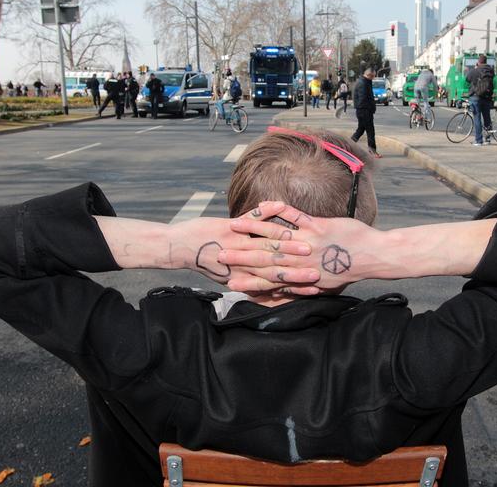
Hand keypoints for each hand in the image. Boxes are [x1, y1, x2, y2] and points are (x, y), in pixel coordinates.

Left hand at [174, 202, 320, 293]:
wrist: (177, 248)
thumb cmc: (202, 262)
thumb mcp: (225, 276)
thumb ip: (245, 282)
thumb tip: (262, 292)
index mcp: (241, 274)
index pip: (273, 281)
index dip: (295, 284)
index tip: (315, 285)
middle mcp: (241, 260)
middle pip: (275, 263)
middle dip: (299, 266)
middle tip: (319, 266)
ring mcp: (236, 242)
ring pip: (267, 242)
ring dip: (289, 240)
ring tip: (308, 240)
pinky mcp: (230, 226)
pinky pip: (252, 217)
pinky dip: (267, 211)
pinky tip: (282, 205)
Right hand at [219, 205, 378, 292]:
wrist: (374, 256)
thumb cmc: (351, 271)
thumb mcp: (327, 284)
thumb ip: (306, 286)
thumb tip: (292, 291)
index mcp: (301, 277)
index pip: (267, 280)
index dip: (246, 280)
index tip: (227, 281)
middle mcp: (301, 262)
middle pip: (264, 258)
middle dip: (239, 256)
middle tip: (218, 254)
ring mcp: (308, 243)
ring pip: (274, 236)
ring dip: (252, 230)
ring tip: (233, 226)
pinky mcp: (317, 227)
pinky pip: (294, 217)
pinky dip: (278, 211)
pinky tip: (265, 204)